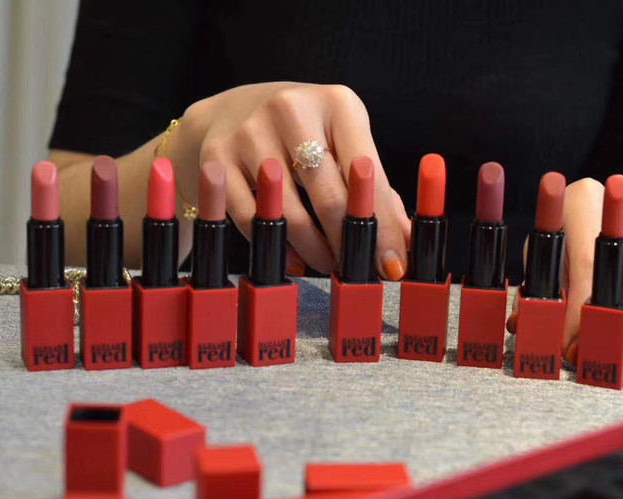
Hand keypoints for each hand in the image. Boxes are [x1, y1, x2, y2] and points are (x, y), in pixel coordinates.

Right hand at [172, 82, 409, 278]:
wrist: (230, 112)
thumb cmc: (303, 131)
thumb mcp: (343, 141)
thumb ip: (377, 188)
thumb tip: (406, 243)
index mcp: (336, 103)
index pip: (367, 173)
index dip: (383, 224)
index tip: (394, 263)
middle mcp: (291, 110)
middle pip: (329, 196)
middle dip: (349, 243)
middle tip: (360, 270)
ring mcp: (249, 134)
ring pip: (289, 214)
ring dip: (315, 251)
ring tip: (329, 264)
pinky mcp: (216, 160)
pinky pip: (251, 220)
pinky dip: (278, 247)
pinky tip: (295, 259)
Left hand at [508, 178, 622, 361]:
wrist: (588, 218)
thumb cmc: (559, 241)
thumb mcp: (540, 257)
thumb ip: (535, 290)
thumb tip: (522, 326)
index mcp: (586, 201)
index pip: (589, 263)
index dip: (579, 310)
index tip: (568, 342)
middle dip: (606, 327)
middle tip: (585, 350)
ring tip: (605, 338)